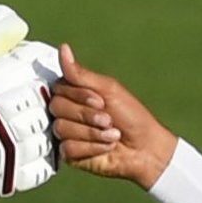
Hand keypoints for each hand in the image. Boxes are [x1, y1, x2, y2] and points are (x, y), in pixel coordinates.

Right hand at [48, 52, 179, 186]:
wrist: (145, 148)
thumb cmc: (132, 116)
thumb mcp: (108, 89)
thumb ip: (81, 74)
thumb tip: (63, 49)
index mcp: (75, 94)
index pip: (58, 88)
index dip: (79, 96)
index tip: (101, 101)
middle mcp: (68, 112)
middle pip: (56, 107)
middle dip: (86, 115)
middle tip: (108, 120)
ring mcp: (68, 133)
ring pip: (61, 128)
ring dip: (91, 133)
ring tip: (111, 135)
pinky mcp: (70, 153)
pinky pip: (67, 148)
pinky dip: (90, 147)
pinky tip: (105, 147)